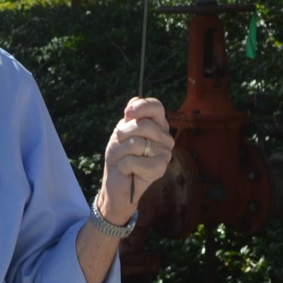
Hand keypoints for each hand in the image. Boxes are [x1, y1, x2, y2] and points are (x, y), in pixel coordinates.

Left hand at [98, 97, 173, 219]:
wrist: (117, 182)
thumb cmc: (120, 156)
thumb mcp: (122, 131)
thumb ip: (130, 117)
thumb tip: (134, 101)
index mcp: (158, 125)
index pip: (156, 107)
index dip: (141, 106)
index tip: (126, 113)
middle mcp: (165, 138)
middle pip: (143, 125)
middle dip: (123, 134)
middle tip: (121, 144)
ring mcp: (165, 153)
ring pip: (136, 143)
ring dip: (121, 152)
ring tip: (124, 159)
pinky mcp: (160, 168)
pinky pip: (133, 160)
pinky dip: (123, 166)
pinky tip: (127, 170)